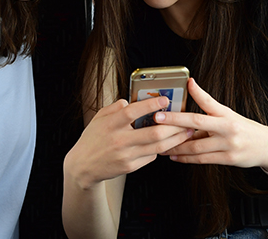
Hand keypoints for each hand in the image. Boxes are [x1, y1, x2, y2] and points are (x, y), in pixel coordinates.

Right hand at [65, 96, 193, 189]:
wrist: (82, 166)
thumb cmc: (92, 139)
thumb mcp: (99, 118)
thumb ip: (115, 107)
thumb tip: (130, 100)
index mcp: (111, 124)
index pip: (133, 112)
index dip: (150, 105)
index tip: (165, 99)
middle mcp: (119, 140)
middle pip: (153, 133)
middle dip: (174, 126)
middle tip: (186, 120)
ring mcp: (125, 155)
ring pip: (157, 147)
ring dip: (175, 139)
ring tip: (186, 132)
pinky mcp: (129, 167)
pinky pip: (150, 156)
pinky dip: (160, 149)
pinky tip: (168, 143)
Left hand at [154, 78, 267, 169]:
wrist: (267, 147)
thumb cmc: (244, 129)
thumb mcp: (229, 114)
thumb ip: (209, 106)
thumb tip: (190, 88)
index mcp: (226, 114)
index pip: (208, 101)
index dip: (196, 92)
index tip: (184, 85)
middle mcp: (227, 127)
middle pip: (197, 123)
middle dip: (174, 121)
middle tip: (157, 119)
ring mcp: (228, 144)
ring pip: (196, 145)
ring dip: (176, 146)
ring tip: (160, 144)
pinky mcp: (228, 159)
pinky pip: (202, 159)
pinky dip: (186, 158)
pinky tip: (174, 156)